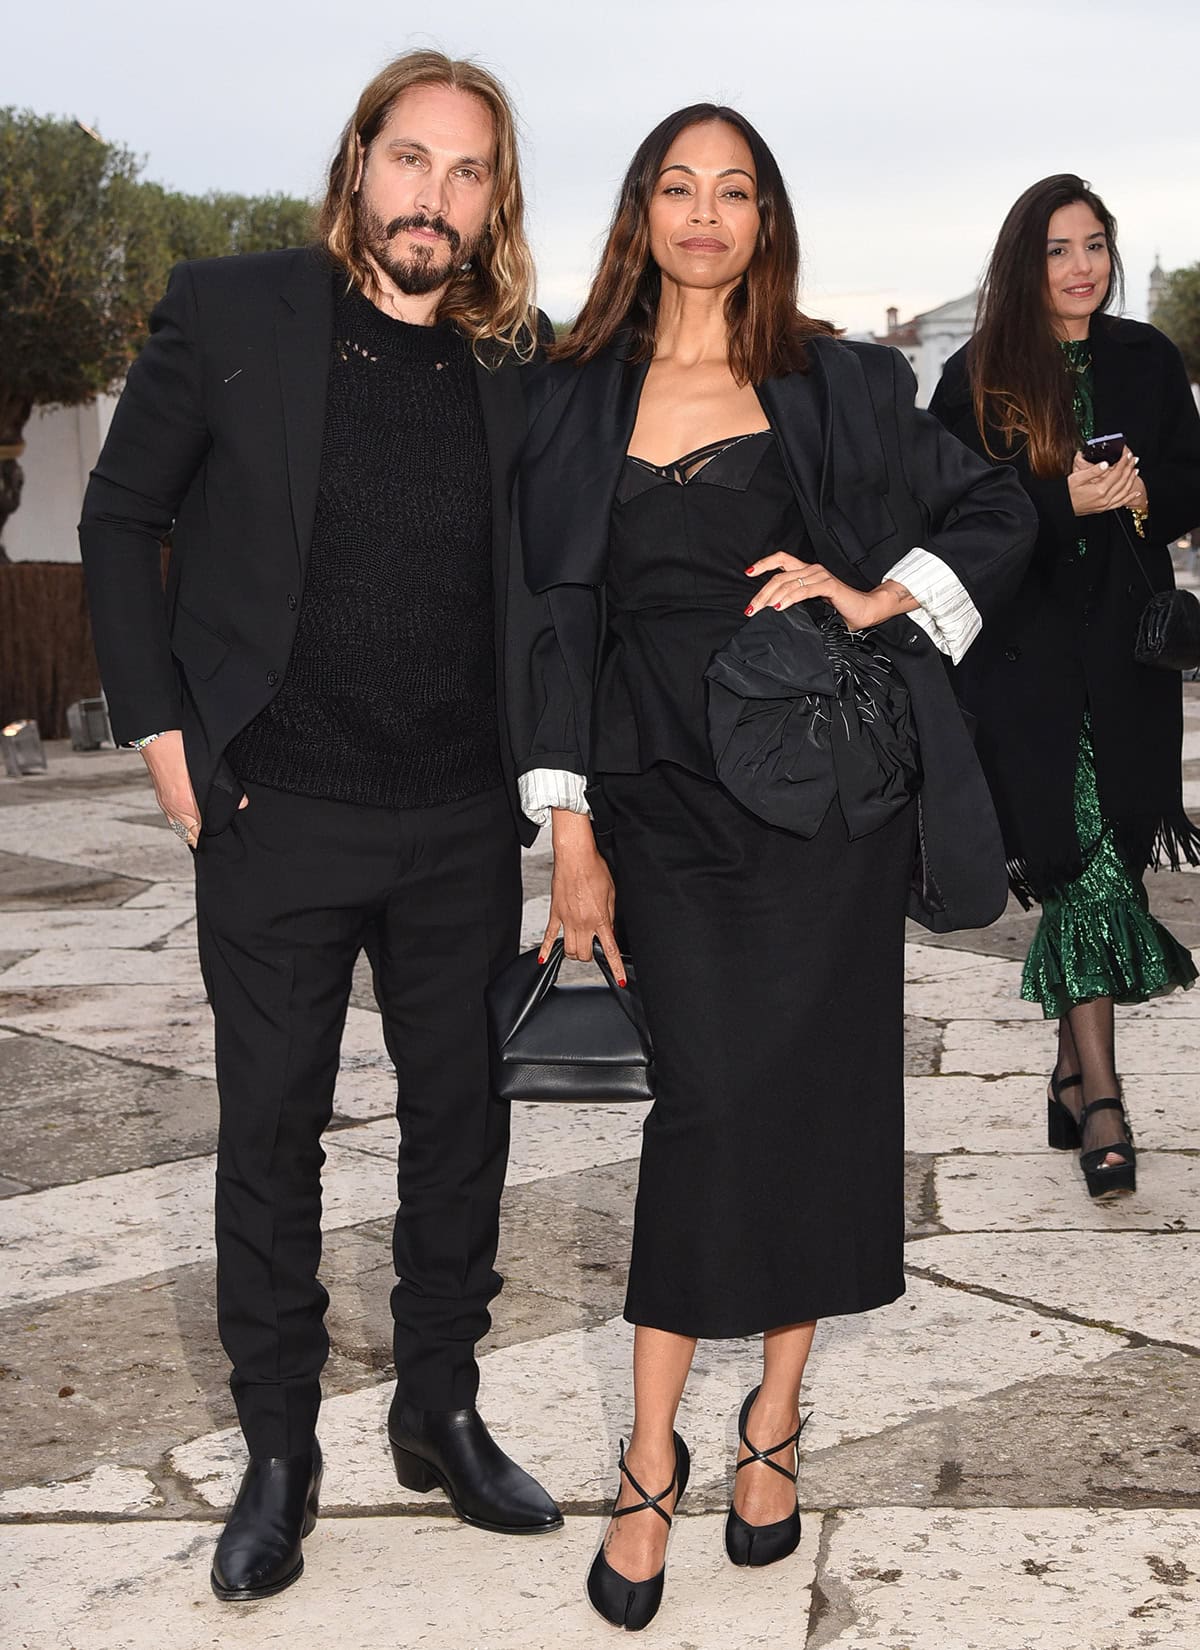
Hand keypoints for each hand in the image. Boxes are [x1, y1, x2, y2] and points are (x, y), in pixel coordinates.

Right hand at [138, 729, 246, 849]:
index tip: (222, 837)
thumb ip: (226, 789)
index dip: (212, 837)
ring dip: (192, 832)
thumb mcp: (212, 769)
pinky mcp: (161, 799)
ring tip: (205, 831)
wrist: (158, 737)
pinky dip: (182, 823)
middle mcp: (174, 808)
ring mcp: (166, 805)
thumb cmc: (182, 749)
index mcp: (187, 803)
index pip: (200, 834)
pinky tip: (190, 818)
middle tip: (217, 836)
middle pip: (190, 836)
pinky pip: (173, 820)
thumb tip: (241, 804)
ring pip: (180, 830)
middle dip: (203, 838)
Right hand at [540, 809, 622, 979]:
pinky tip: (543, 959)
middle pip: (585, 954)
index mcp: (600, 918)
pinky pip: (549, 936)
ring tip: (580, 946)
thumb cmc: (595, 870)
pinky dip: (546, 950)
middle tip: (595, 948)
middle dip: (591, 955)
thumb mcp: (612, 892)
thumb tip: (610, 929)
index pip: (610, 950)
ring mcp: (567, 920)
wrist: (575, 857)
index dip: (615, 967)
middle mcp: (583, 923)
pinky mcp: (555, 913)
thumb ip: (610, 914)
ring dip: (575, 953)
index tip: (619, 979)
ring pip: (569, 950)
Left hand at [744, 553, 897, 631]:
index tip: (748, 573)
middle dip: (761, 593)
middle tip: (751, 608)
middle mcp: (812, 570)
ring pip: (788, 583)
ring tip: (760, 610)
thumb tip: (773, 609)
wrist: (865, 611)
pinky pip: (803, 591)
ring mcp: (820, 576)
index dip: (764, 563)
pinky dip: (789, 599)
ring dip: (771, 598)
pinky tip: (780, 607)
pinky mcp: (828, 585)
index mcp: (807, 571)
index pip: (781, 560)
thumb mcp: (812, 604)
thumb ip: (796, 601)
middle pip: (779, 576)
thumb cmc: (840, 609)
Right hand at [1068, 448, 1142, 515]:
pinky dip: (1129, 497)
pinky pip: (1120, 503)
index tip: (1127, 455)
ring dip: (1132, 480)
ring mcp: (1105, 504)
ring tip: (1135, 470)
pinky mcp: (1104, 508)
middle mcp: (1105, 498)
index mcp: (1099, 489)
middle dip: (1129, 468)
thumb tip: (1105, 464)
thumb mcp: (1076, 478)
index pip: (1116, 473)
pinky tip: (1135, 493)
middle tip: (1134, 459)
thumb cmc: (1066, 493)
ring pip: (1124, 491)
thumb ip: (1093, 471)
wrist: (1062, 507)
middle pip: (1122, 481)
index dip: (1123, 462)